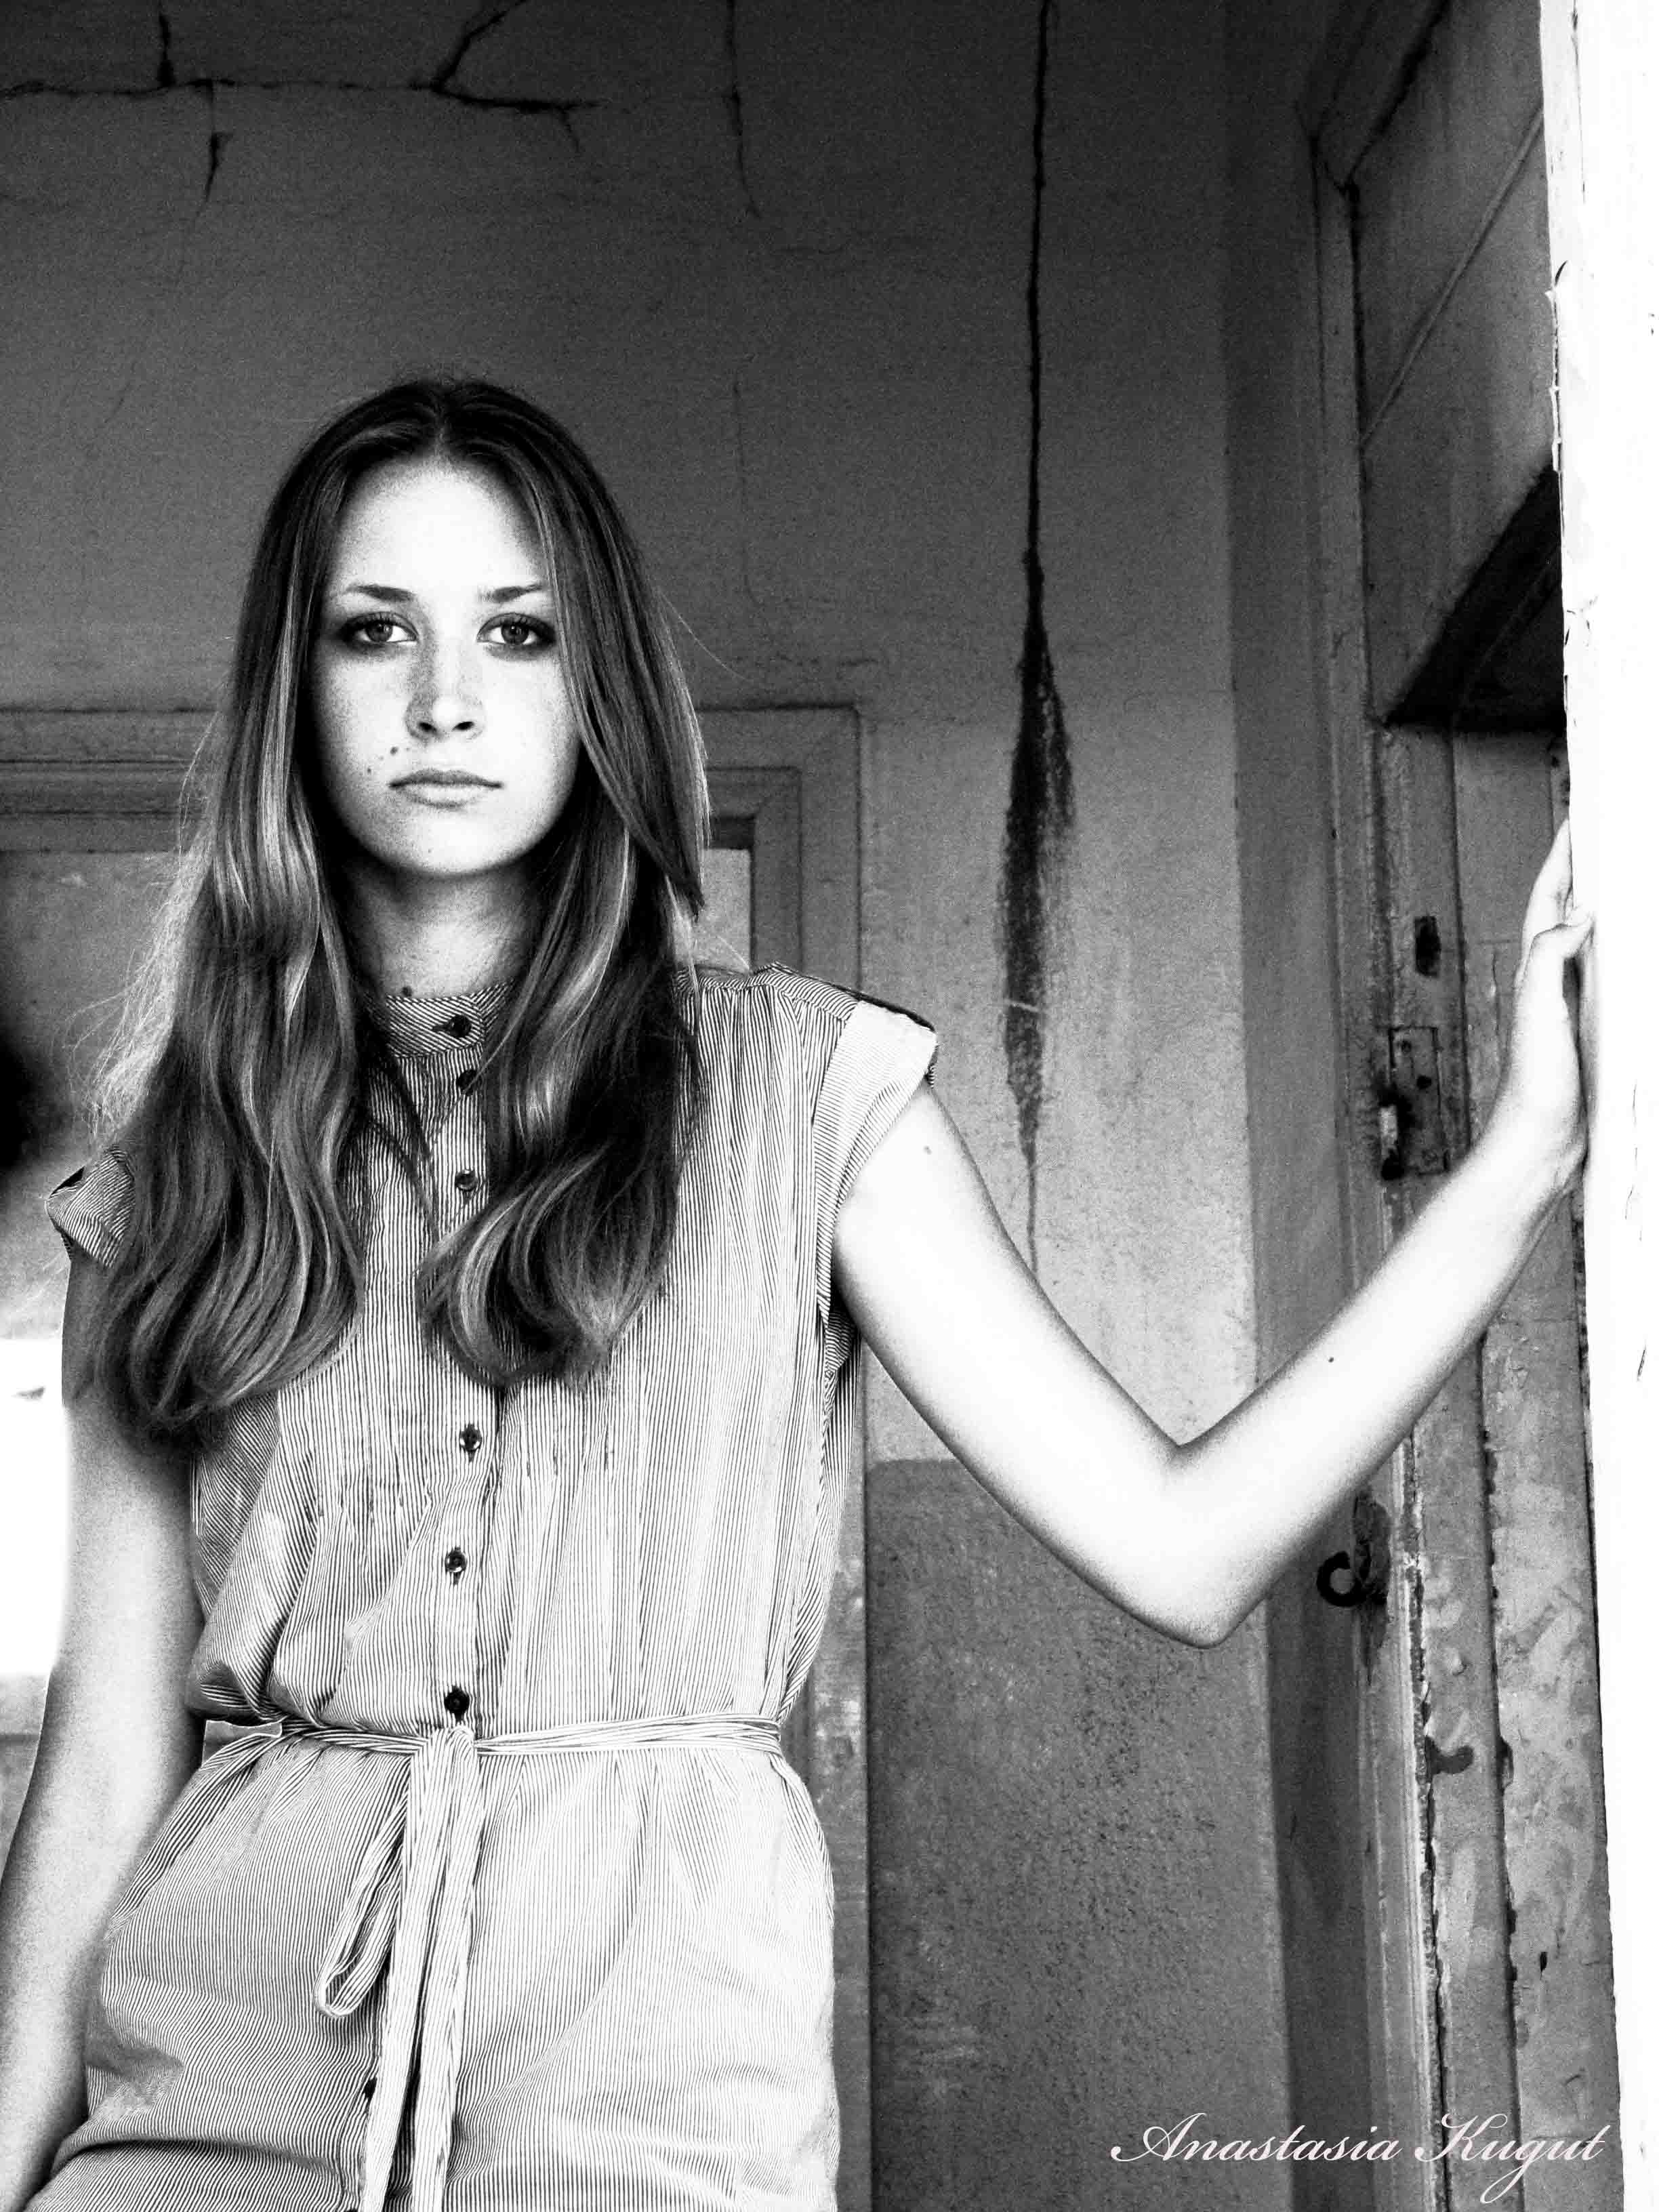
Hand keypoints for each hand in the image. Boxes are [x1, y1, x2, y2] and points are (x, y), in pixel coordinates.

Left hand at [1484, 816, 1592, 1201]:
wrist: (1542, 1146)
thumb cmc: (1534, 1086)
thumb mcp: (1539, 1014)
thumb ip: (1551, 960)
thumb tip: (1578, 913)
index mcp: (1536, 972)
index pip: (1548, 901)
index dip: (1561, 859)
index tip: (1576, 820)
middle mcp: (1551, 984)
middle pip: (1570, 914)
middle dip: (1586, 875)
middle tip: (1609, 839)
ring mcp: (1573, 1007)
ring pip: (1593, 944)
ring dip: (1608, 912)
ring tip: (1629, 882)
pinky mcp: (1592, 1033)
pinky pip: (1612, 981)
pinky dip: (1626, 957)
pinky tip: (1641, 954)